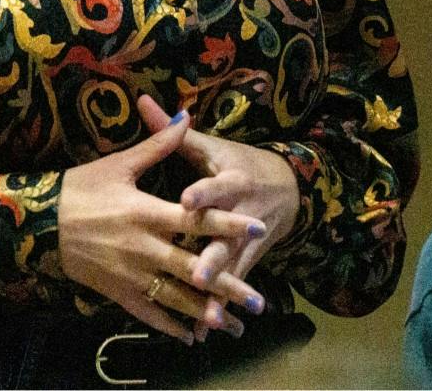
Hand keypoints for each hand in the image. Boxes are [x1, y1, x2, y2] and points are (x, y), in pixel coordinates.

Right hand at [58, 111, 267, 342]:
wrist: (37, 223)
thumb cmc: (79, 188)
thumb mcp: (119, 164)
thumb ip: (158, 145)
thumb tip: (186, 115)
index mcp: (146, 212)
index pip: (195, 219)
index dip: (227, 223)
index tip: (257, 228)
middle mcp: (142, 247)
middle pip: (193, 267)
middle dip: (227, 285)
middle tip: (259, 301)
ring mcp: (130, 274)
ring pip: (175, 297)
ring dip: (205, 313)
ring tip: (234, 326)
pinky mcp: (116, 292)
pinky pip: (148, 313)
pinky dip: (169, 325)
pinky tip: (190, 336)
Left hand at [135, 95, 301, 337]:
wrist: (289, 187)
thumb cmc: (238, 162)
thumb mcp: (211, 147)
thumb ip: (173, 133)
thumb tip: (142, 101)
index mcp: (231, 180)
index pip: (215, 186)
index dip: (203, 193)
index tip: (186, 200)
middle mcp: (242, 214)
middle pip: (226, 237)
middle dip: (213, 257)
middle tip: (197, 274)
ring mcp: (248, 242)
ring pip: (232, 269)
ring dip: (220, 293)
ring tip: (209, 318)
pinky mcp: (249, 261)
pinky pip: (233, 286)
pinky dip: (220, 308)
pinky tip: (206, 331)